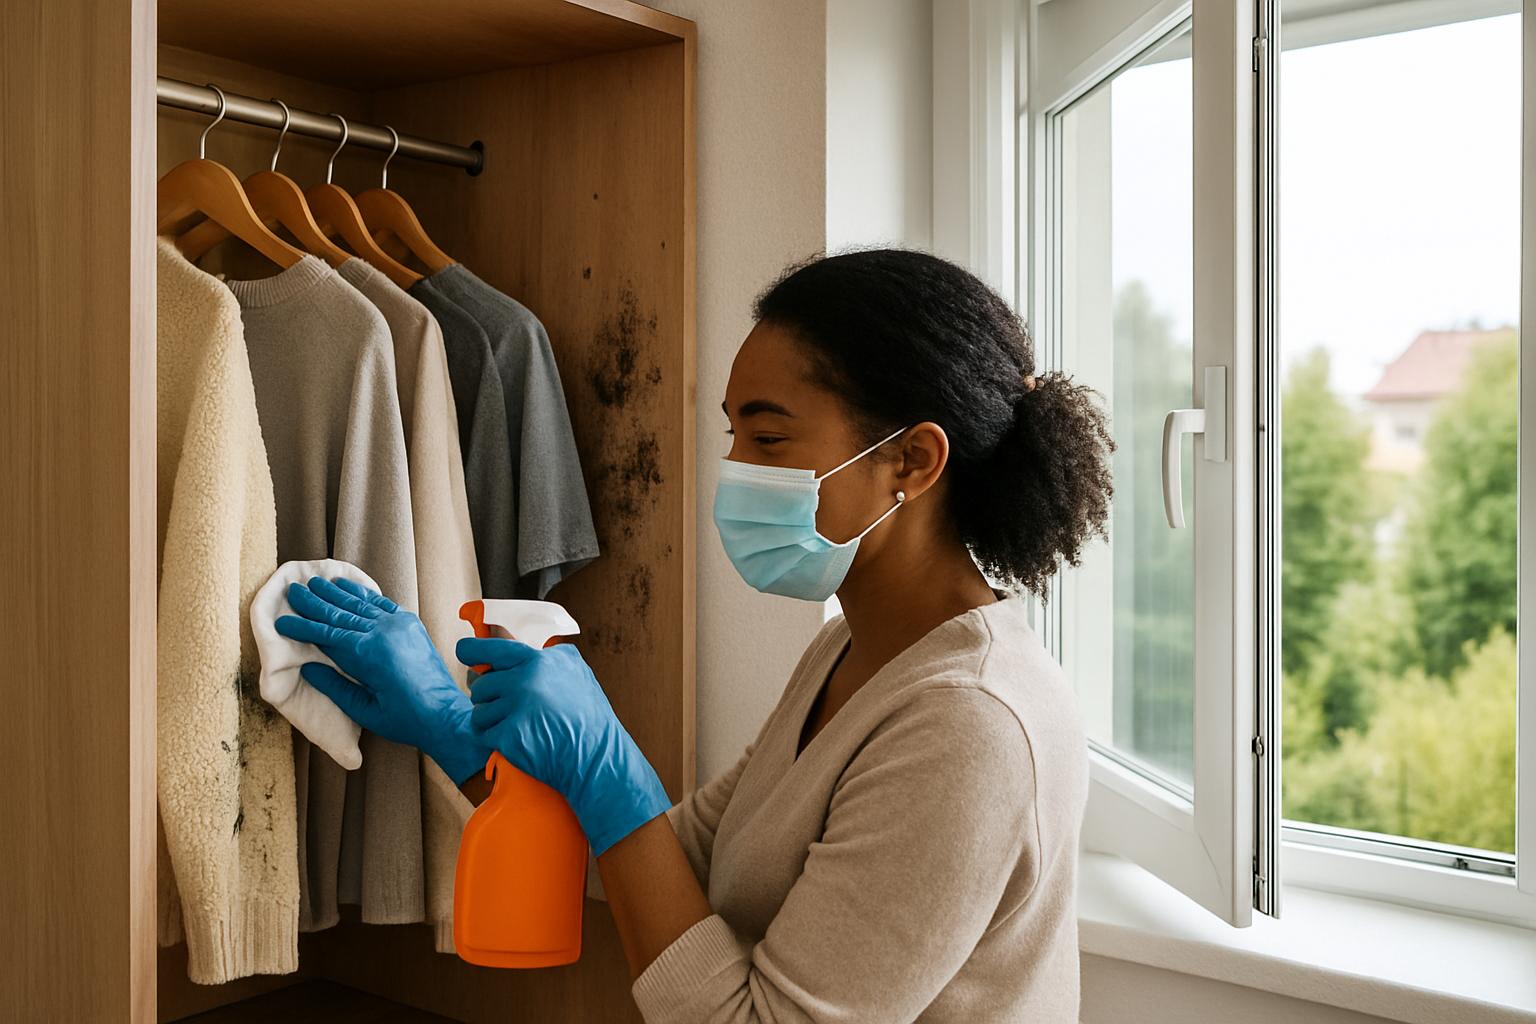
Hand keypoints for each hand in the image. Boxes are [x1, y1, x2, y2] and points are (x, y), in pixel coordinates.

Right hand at [274, 577, 490, 784]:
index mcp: (369, 654)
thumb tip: (307, 668)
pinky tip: (346, 586)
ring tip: (314, 582)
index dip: (303, 627)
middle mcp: (384, 632)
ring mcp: (400, 624)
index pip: (327, 635)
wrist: (447, 713)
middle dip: (314, 602)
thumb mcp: (364, 710)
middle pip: (340, 614)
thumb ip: (335, 687)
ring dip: (335, 593)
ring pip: (359, 604)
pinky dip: (362, 594)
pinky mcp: (410, 623)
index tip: (281, 621)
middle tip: (292, 590)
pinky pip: (381, 603)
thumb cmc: (405, 720)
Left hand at [458, 637, 671, 855]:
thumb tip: (517, 648)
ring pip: (479, 711)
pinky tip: (514, 741)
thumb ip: (547, 657)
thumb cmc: (588, 716)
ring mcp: (516, 710)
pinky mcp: (509, 737)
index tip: (464, 652)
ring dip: (490, 721)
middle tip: (507, 708)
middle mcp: (524, 682)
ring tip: (514, 726)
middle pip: (480, 685)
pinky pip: (483, 734)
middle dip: (488, 698)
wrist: (596, 757)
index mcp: (538, 662)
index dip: (470, 650)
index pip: (490, 650)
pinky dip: (494, 740)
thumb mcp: (575, 671)